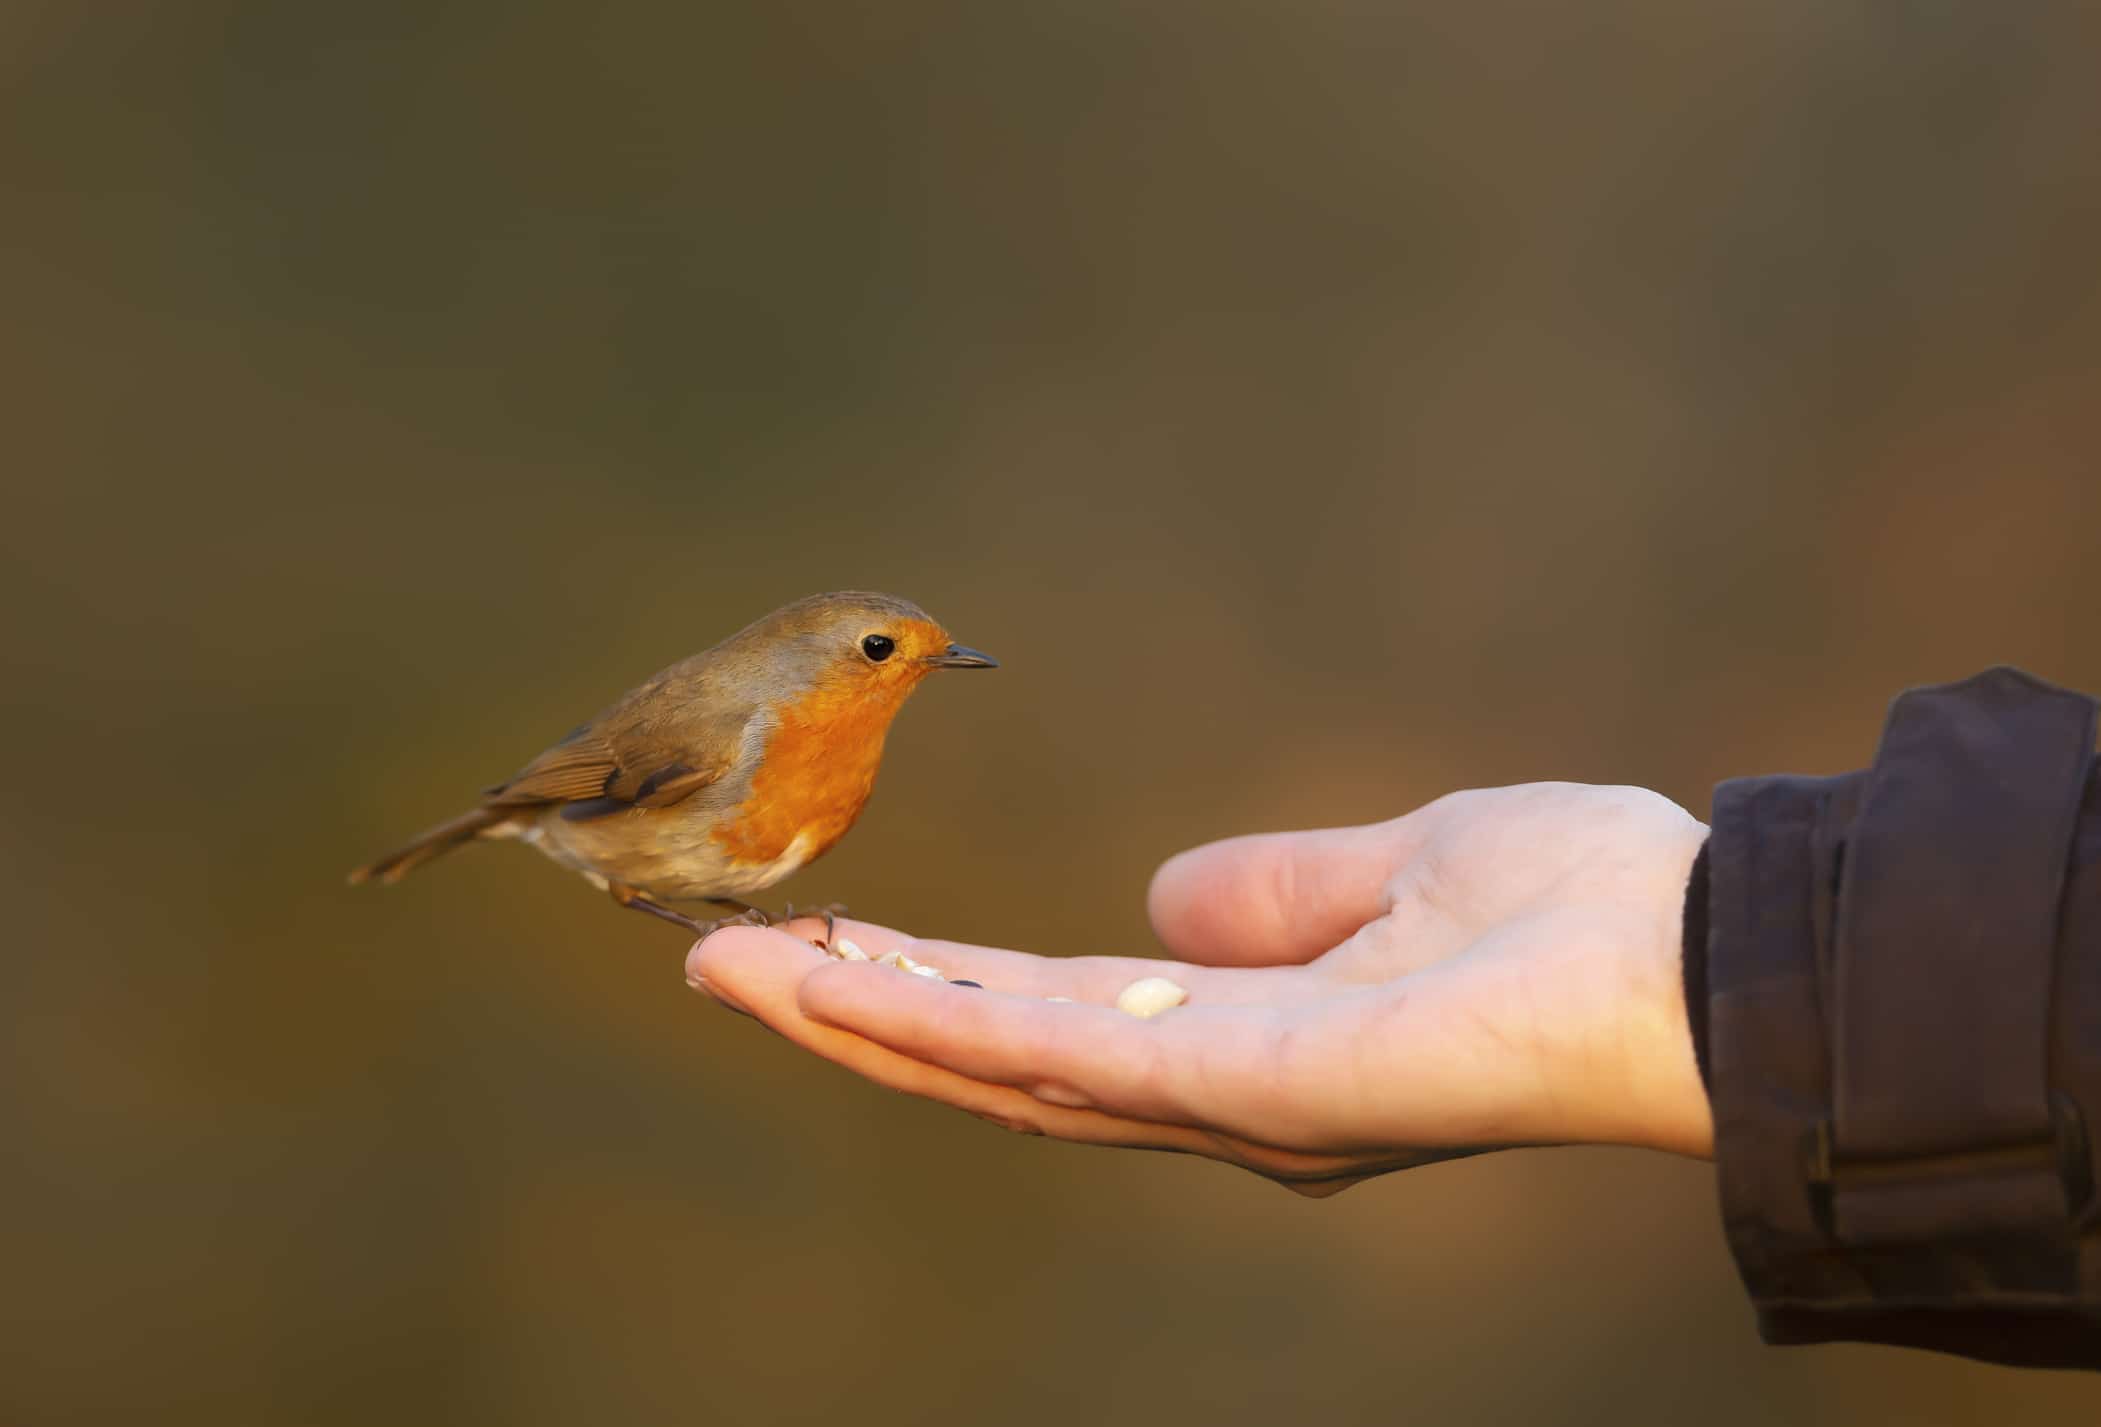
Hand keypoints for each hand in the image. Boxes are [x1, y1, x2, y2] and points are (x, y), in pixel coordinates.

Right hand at [687, 783, 1711, 1195]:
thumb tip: (1166, 899)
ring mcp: (1227, 1101)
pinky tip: (849, 981)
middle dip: (856, 1010)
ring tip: (730, 967)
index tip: (831, 936)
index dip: (935, 982)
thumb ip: (1279, 890)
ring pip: (1000, 1066)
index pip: (1054, 1015)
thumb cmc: (1581, 910)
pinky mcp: (1250, 1087)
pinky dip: (948, 1020)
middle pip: (996, 1057)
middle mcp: (1218, 1093)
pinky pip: (1069, 1053)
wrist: (1698, 956)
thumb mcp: (1399, 869)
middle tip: (717, 959)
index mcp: (1249, 1041)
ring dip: (860, 1015)